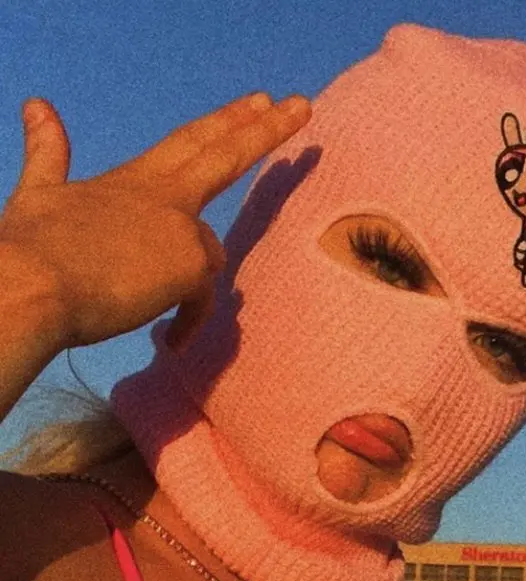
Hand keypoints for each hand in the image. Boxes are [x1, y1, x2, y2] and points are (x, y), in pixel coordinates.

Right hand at [0, 91, 310, 353]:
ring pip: (208, 256)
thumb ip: (47, 153)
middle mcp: (163, 195)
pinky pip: (201, 302)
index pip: (187, 142)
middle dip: (265, 129)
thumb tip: (37, 105)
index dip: (224, 121)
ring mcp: (180, 226)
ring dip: (189, 291)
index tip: (256, 102)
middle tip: (301, 106)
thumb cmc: (31, 250)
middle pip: (224, 154)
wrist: (34, 284)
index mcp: (132, 180)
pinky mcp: (192, 264)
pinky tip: (168, 340)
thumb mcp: (39, 193)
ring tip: (153, 315)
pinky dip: (187, 323)